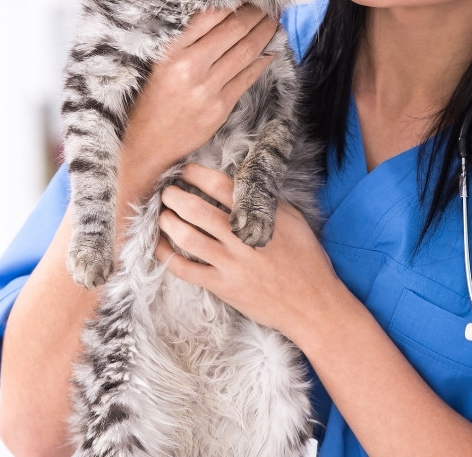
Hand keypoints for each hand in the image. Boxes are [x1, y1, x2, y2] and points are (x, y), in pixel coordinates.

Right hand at [118, 5, 276, 203]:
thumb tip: (219, 15)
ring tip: (273, 22)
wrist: (144, 146)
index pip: (209, 15)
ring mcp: (207, 89)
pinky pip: (249, 77)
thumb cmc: (149, 101)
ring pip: (246, 51)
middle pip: (233, 30)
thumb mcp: (157, 64)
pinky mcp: (221, 107)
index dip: (232, 2)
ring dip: (264, 33)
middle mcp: (189, 68)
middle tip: (266, 5)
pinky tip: (270, 50)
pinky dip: (263, 60)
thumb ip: (185, 41)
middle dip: (255, 14)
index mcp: (170, 52)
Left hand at [155, 163, 340, 342]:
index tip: (184, 170)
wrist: (312, 303)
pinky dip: (167, 255)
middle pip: (196, 209)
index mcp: (258, 216)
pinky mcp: (222, 286)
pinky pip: (185, 270)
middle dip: (175, 196)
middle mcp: (240, 237)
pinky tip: (160, 245)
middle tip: (166, 191)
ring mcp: (229, 263)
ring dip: (168, 221)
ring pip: (186, 237)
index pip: (219, 185)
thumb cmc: (306, 258)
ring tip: (162, 213)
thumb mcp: (294, 219)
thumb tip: (242, 182)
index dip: (196, 174)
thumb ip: (267, 200)